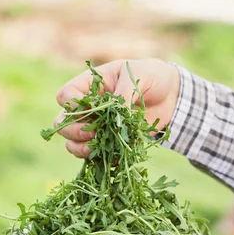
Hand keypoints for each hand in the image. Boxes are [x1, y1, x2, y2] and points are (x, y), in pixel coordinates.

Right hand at [54, 58, 179, 157]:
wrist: (171, 95)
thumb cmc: (152, 77)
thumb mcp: (138, 75)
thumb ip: (124, 94)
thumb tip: (116, 115)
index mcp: (90, 85)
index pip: (65, 96)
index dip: (70, 105)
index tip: (88, 109)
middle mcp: (88, 108)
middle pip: (63, 123)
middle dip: (72, 130)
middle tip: (91, 133)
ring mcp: (97, 127)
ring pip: (73, 142)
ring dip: (80, 148)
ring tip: (95, 148)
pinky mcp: (109, 143)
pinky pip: (95, 155)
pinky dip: (100, 159)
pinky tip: (113, 157)